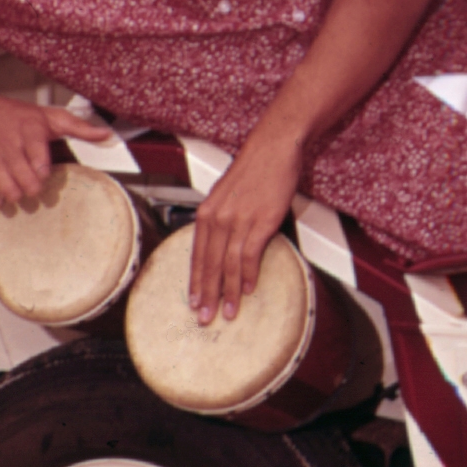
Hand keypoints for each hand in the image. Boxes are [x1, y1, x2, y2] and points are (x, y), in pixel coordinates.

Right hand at [0, 92, 118, 212]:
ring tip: (21, 192)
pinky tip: (3, 196)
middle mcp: (9, 145)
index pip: (37, 156)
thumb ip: (79, 127)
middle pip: (23, 177)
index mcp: (30, 131)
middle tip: (36, 188)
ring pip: (5, 187)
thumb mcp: (51, 117)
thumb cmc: (18, 117)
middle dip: (32, 188)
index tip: (46, 174)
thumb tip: (106, 135)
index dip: (42, 170)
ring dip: (15, 195)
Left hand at [186, 136, 304, 325]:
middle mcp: (217, 218)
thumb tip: (221, 244)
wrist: (272, 148)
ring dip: (228, 292)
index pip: (196, 255)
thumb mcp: (226, 195)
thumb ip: (220, 219)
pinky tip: (248, 288)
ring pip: (228, 264)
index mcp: (206, 213)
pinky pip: (250, 254)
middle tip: (205, 318)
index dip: (195, 282)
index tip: (194, 302)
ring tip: (229, 312)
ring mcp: (238, 220)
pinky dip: (248, 274)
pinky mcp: (260, 221)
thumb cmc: (253, 169)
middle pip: (208, 265)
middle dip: (206, 295)